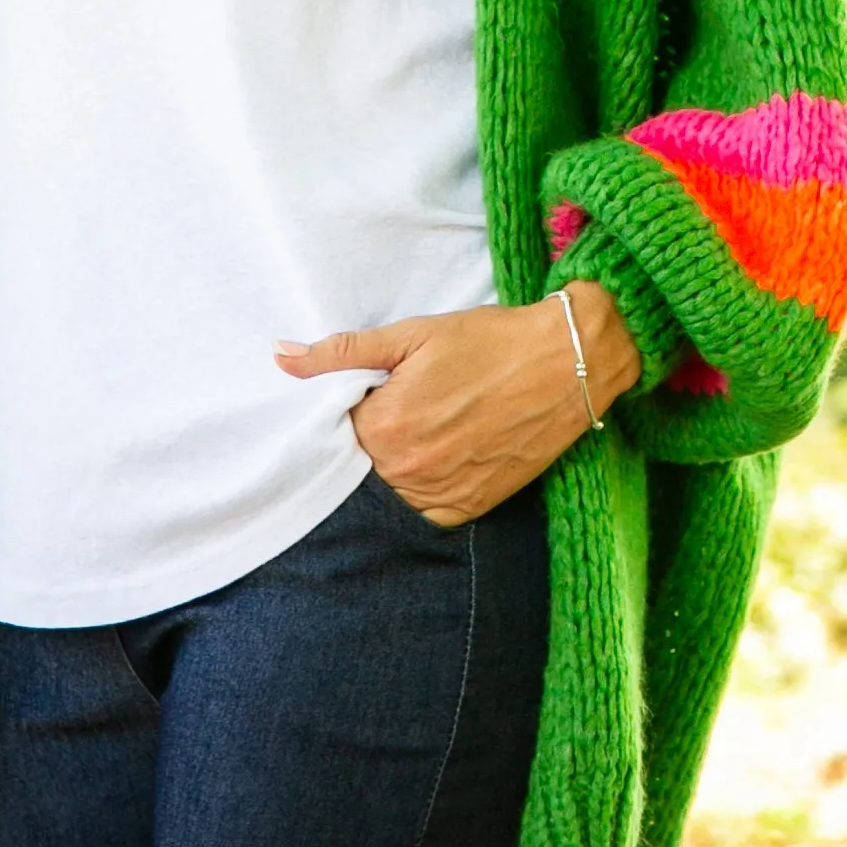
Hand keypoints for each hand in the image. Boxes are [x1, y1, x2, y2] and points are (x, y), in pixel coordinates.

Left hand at [274, 283, 641, 526]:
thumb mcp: (412, 335)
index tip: (361, 394)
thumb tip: (280, 355)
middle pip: (359, 466)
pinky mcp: (471, 508)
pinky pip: (424, 512)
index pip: (333, 432)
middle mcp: (409, 471)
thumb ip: (343, 352)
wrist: (565, 362)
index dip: (343, 410)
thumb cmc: (489, 341)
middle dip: (365, 440)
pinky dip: (420, 489)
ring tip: (420, 429)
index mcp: (386, 426)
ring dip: (392, 468)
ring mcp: (441, 495)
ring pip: (388, 493)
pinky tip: (436, 454)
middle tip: (396, 408)